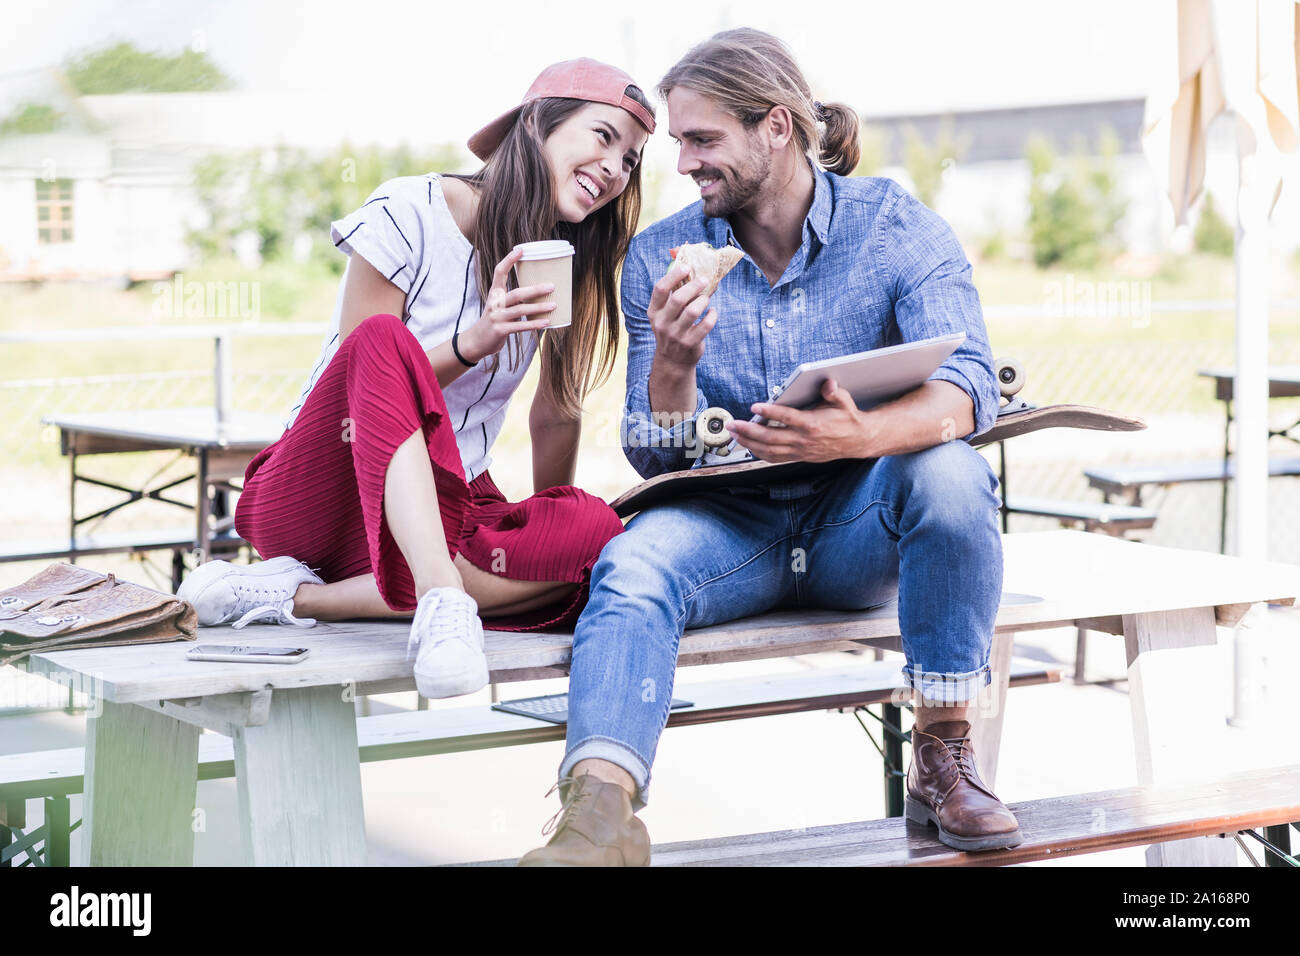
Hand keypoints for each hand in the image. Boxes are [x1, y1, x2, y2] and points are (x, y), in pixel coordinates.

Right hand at [459, 248, 555, 361]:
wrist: (476, 341)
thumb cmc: (493, 322)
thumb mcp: (499, 306)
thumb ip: (513, 300)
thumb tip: (538, 294)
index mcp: (494, 293)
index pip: (499, 272)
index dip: (509, 260)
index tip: (521, 250)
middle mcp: (495, 303)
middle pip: (517, 293)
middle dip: (535, 289)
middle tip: (552, 286)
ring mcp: (496, 317)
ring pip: (520, 310)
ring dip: (539, 307)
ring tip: (554, 305)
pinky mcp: (500, 330)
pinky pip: (520, 326)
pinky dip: (534, 324)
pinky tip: (546, 322)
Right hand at [647, 262, 716, 370]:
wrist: (673, 360)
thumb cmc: (672, 329)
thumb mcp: (666, 314)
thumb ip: (675, 293)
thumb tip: (695, 270)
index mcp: (654, 312)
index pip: (660, 289)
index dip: (674, 275)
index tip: (687, 267)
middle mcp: (662, 323)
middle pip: (678, 299)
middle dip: (694, 286)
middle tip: (704, 280)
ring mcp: (676, 335)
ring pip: (693, 311)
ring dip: (704, 300)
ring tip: (706, 299)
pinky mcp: (690, 343)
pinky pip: (706, 324)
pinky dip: (712, 315)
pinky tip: (712, 312)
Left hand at [727, 378, 871, 462]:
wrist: (858, 441)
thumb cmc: (848, 419)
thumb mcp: (844, 401)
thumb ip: (834, 392)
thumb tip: (827, 383)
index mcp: (813, 424)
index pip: (787, 417)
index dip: (769, 412)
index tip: (755, 406)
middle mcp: (804, 440)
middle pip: (770, 437)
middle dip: (748, 430)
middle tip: (732, 423)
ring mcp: (800, 451)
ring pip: (769, 450)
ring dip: (749, 442)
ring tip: (734, 434)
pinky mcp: (799, 457)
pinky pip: (775, 458)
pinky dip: (759, 453)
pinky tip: (748, 446)